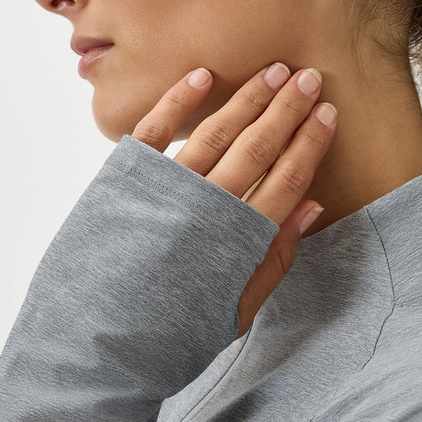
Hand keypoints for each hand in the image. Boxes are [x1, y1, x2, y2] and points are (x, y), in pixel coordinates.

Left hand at [131, 63, 336, 337]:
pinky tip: (203, 76)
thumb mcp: (235, 310)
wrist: (94, 349)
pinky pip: (154, 132)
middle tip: (310, 77)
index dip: (309, 144)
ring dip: (248, 99)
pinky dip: (178, 102)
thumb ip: (274, 257)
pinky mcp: (124, 182)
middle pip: (257, 148)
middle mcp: (204, 208)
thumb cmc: (169, 335)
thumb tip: (312, 206)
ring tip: (274, 72)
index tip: (327, 113)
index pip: (285, 180)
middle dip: (287, 111)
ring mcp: (164, 191)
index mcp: (236, 241)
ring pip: (216, 133)